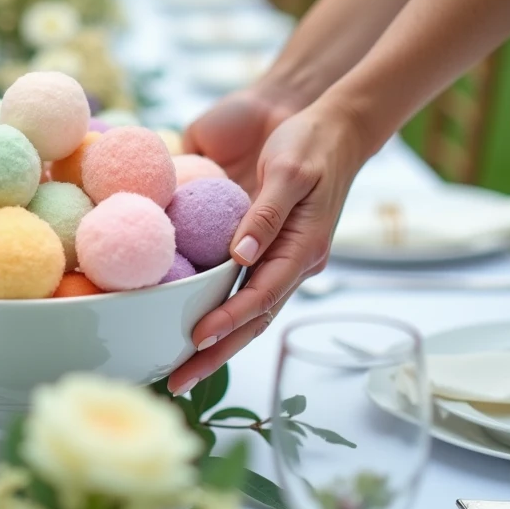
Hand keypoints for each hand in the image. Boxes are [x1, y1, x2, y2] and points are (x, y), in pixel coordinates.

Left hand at [168, 100, 369, 393]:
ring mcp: (282, 258)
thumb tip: (240, 253)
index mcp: (303, 248)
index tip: (196, 340)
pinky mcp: (269, 248)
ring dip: (217, 342)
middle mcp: (293, 262)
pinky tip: (190, 321)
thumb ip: (266, 213)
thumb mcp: (288, 171)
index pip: (261, 297)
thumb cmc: (310, 143)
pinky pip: (243, 288)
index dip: (229, 320)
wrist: (333, 126)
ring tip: (179, 368)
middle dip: (217, 353)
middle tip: (177, 382)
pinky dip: (220, 311)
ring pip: (248, 312)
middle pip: (253, 320)